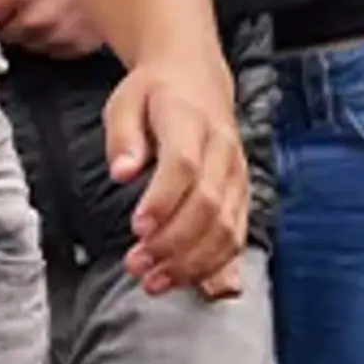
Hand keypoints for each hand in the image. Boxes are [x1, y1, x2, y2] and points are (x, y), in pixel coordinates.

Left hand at [0, 0, 104, 60]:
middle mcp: (35, 19)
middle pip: (3, 32)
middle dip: (8, 19)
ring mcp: (57, 37)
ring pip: (28, 44)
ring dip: (32, 31)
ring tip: (47, 6)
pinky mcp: (78, 48)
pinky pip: (54, 51)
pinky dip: (55, 39)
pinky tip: (64, 18)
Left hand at [104, 52, 249, 297]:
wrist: (197, 78)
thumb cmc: (154, 93)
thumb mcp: (125, 101)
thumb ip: (123, 136)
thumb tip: (121, 172)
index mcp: (190, 121)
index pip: (183, 165)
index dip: (162, 201)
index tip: (136, 228)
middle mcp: (222, 151)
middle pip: (208, 205)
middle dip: (173, 243)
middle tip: (138, 266)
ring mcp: (237, 176)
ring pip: (227, 227)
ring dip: (193, 262)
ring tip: (155, 282)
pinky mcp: (242, 195)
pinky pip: (238, 236)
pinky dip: (218, 265)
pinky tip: (194, 285)